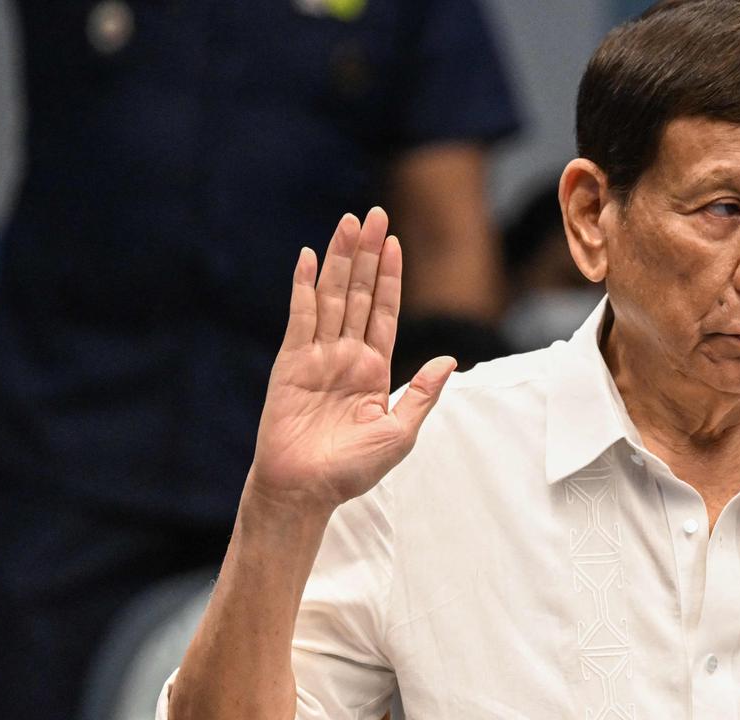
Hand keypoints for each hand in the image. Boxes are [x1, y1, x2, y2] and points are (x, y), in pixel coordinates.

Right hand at [248, 207, 454, 512]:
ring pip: (331, 297)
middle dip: (366, 254)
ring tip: (348, 222)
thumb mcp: (401, 432)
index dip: (389, 277)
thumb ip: (423, 394)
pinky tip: (307, 257)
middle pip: (358, 294)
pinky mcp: (290, 364)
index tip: (395, 242)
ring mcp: (317, 356)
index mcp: (373, 369)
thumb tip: (449, 360)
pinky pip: (299, 318)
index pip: (383, 312)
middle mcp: (346, 356)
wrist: (306, 491)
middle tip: (374, 214)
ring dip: (339, 259)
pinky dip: (303, 287)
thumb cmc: (352, 470)